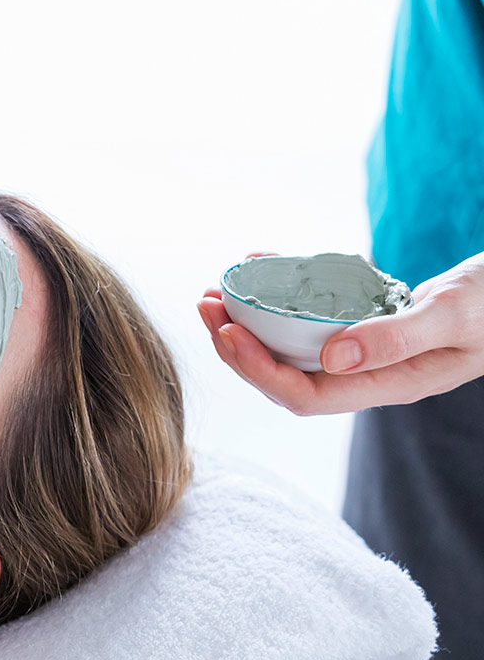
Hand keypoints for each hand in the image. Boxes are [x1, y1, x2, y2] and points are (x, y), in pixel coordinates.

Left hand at [196, 250, 483, 414]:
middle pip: (285, 376)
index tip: (227, 332)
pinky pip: (311, 317)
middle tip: (205, 304)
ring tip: (217, 291)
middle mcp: (368, 375)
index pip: (304, 395)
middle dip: (238, 345)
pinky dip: (281, 295)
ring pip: (291, 347)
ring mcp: (366, 352)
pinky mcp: (366, 325)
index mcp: (387, 385)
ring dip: (249, 321)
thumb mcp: (455, 315)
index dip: (258, 370)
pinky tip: (261, 264)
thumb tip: (332, 358)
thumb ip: (398, 338)